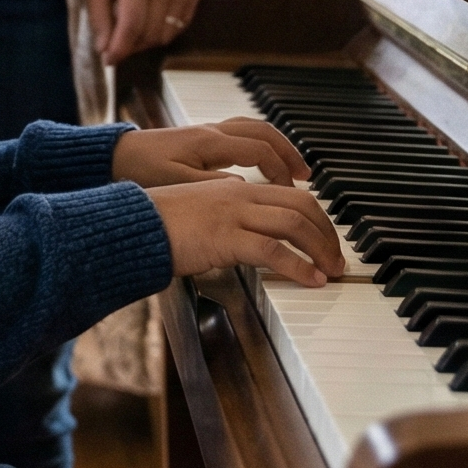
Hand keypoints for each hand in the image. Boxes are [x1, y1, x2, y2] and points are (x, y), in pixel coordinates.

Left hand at [87, 0, 201, 65]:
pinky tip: (150, 17)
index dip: (119, 48)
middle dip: (131, 45)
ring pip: (167, 35)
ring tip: (134, 26)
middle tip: (118, 41)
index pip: (132, 25)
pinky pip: (180, 26)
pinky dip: (163, 29)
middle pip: (150, 34)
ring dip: (147, 40)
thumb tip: (105, 50)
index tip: (109, 60)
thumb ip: (99, 17)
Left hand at [113, 118, 309, 188]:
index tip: (292, 190)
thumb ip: (212, 188)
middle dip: (289, 153)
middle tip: (306, 176)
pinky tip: (261, 163)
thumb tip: (245, 191)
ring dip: (277, 146)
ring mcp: (207, 132)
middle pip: (264, 133)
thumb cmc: (140, 171)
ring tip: (291, 169)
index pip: (259, 150)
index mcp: (209, 143)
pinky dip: (260, 145)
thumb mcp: (176, 185)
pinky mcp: (200, 138)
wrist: (113, 157)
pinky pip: (241, 134)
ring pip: (254, 129)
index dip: (280, 169)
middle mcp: (212, 132)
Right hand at [146, 180, 345, 288]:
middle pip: (302, 205)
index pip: (290, 195)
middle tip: (336, 258)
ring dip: (321, 249)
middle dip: (327, 232)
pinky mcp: (225, 237)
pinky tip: (311, 280)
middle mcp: (239, 194)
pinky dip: (299, 267)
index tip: (325, 239)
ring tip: (331, 271)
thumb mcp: (198, 213)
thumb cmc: (157, 225)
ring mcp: (233, 214)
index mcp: (234, 187)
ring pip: (295, 224)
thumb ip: (225, 220)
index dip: (316, 217)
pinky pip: (274, 251)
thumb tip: (246, 240)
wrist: (131, 226)